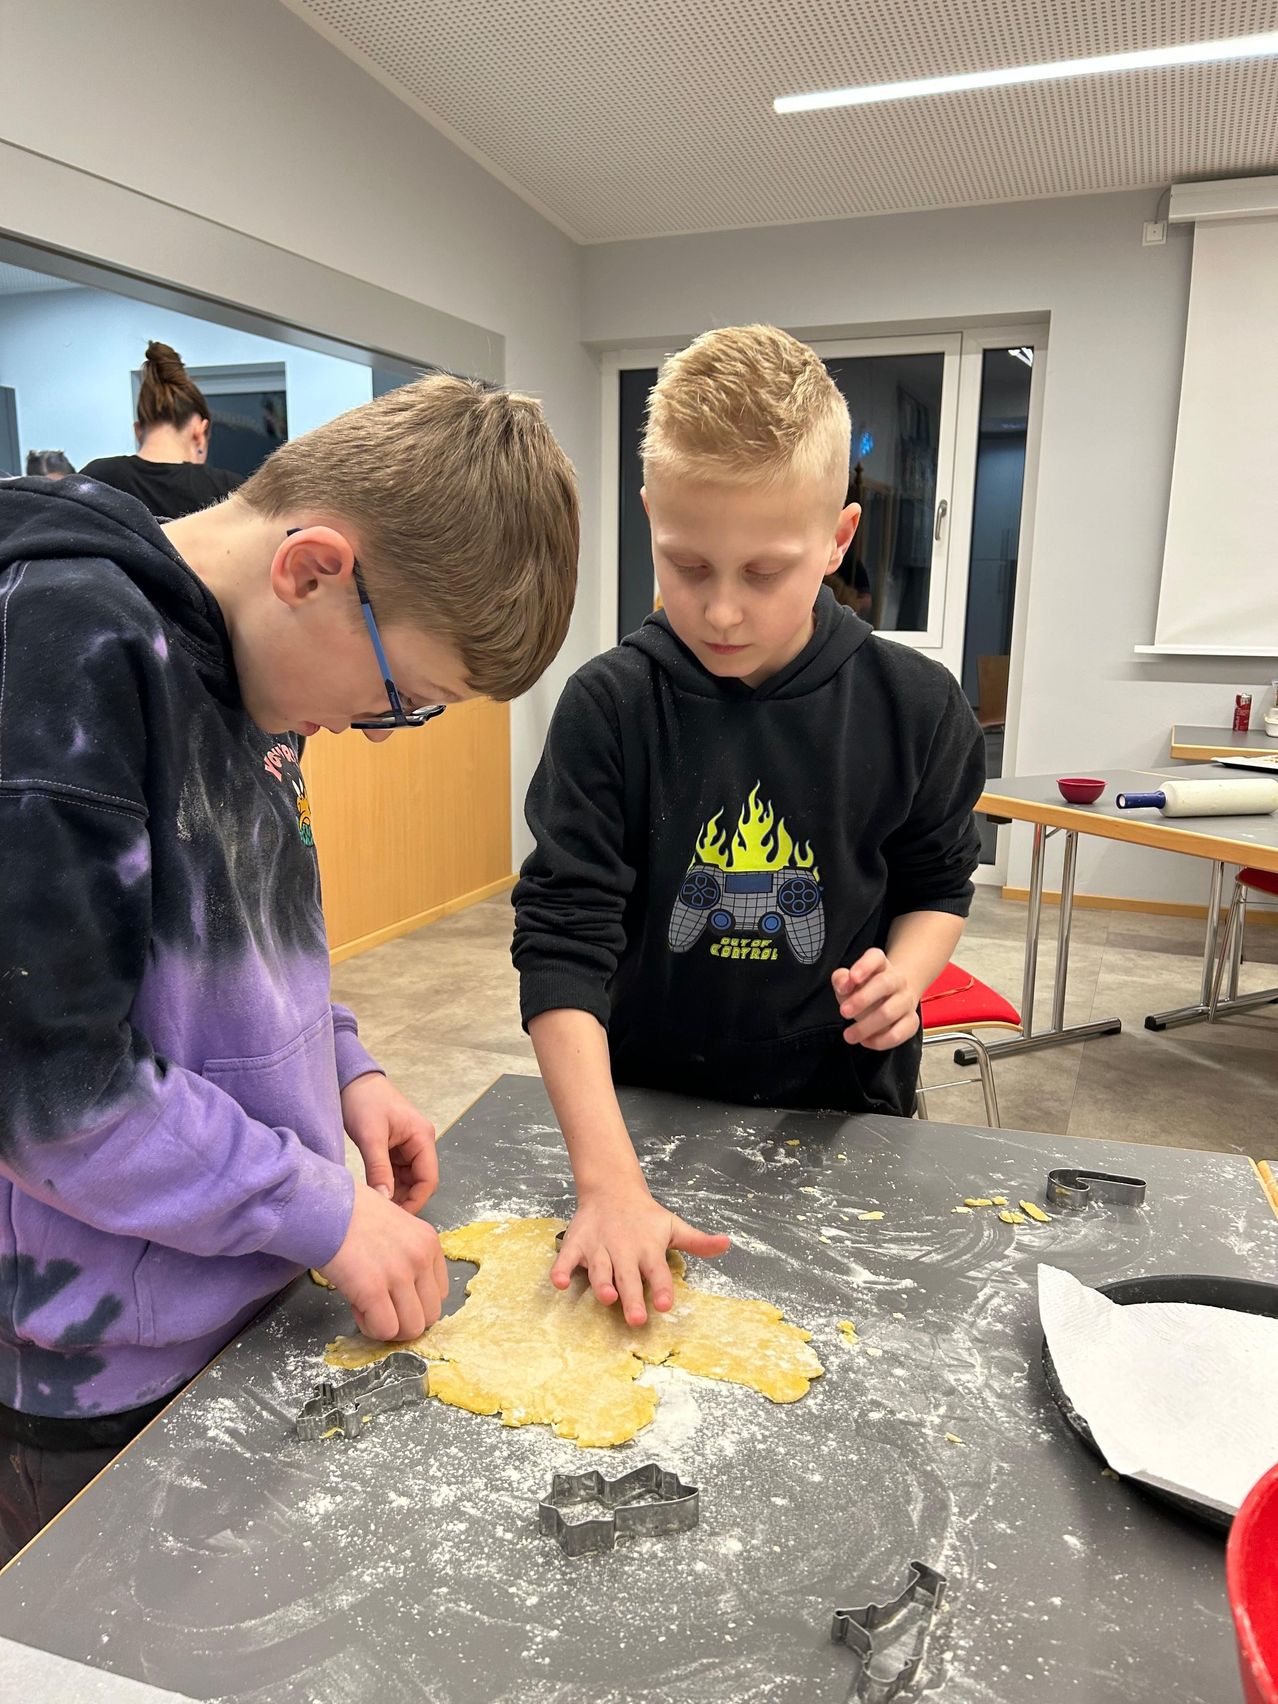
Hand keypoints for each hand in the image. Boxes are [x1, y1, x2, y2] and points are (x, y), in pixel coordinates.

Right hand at [317, 1185, 448, 1341]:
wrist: (324, 1205)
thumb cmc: (352, 1214)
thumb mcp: (396, 1226)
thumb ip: (408, 1255)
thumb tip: (406, 1292)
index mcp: (429, 1242)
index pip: (440, 1294)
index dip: (414, 1301)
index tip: (391, 1292)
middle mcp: (421, 1257)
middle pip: (430, 1316)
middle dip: (404, 1319)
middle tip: (379, 1306)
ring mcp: (399, 1273)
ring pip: (411, 1328)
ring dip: (387, 1326)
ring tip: (366, 1306)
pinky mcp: (373, 1289)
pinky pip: (384, 1330)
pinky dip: (369, 1327)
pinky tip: (355, 1306)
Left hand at [341, 1072, 437, 1214]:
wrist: (350, 1080)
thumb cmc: (364, 1101)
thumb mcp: (371, 1136)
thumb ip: (379, 1169)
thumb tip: (385, 1201)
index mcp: (422, 1138)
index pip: (428, 1179)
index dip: (415, 1201)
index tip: (396, 1219)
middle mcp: (419, 1143)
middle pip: (419, 1182)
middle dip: (404, 1200)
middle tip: (383, 1218)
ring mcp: (407, 1147)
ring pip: (407, 1180)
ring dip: (394, 1194)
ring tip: (376, 1209)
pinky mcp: (393, 1149)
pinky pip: (395, 1174)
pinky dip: (386, 1185)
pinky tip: (374, 1195)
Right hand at [551, 1186, 730, 1326]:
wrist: (612, 1189)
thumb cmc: (645, 1217)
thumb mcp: (673, 1227)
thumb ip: (698, 1241)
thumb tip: (727, 1244)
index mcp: (648, 1250)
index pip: (658, 1272)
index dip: (662, 1288)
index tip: (666, 1304)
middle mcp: (624, 1252)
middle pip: (629, 1278)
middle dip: (633, 1298)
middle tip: (637, 1318)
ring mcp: (599, 1248)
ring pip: (600, 1270)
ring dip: (602, 1283)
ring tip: (607, 1297)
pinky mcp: (578, 1244)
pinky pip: (567, 1258)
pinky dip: (561, 1269)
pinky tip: (559, 1282)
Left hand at [833, 949, 920, 1050]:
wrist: (891, 998)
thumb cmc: (864, 989)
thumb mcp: (848, 981)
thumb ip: (841, 979)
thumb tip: (844, 984)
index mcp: (880, 964)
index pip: (876, 957)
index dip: (864, 966)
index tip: (852, 978)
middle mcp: (897, 980)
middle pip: (885, 984)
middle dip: (862, 999)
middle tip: (844, 1012)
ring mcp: (906, 1000)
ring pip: (890, 1012)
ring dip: (867, 1026)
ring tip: (849, 1035)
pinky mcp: (911, 1021)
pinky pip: (899, 1033)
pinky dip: (881, 1040)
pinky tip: (866, 1041)